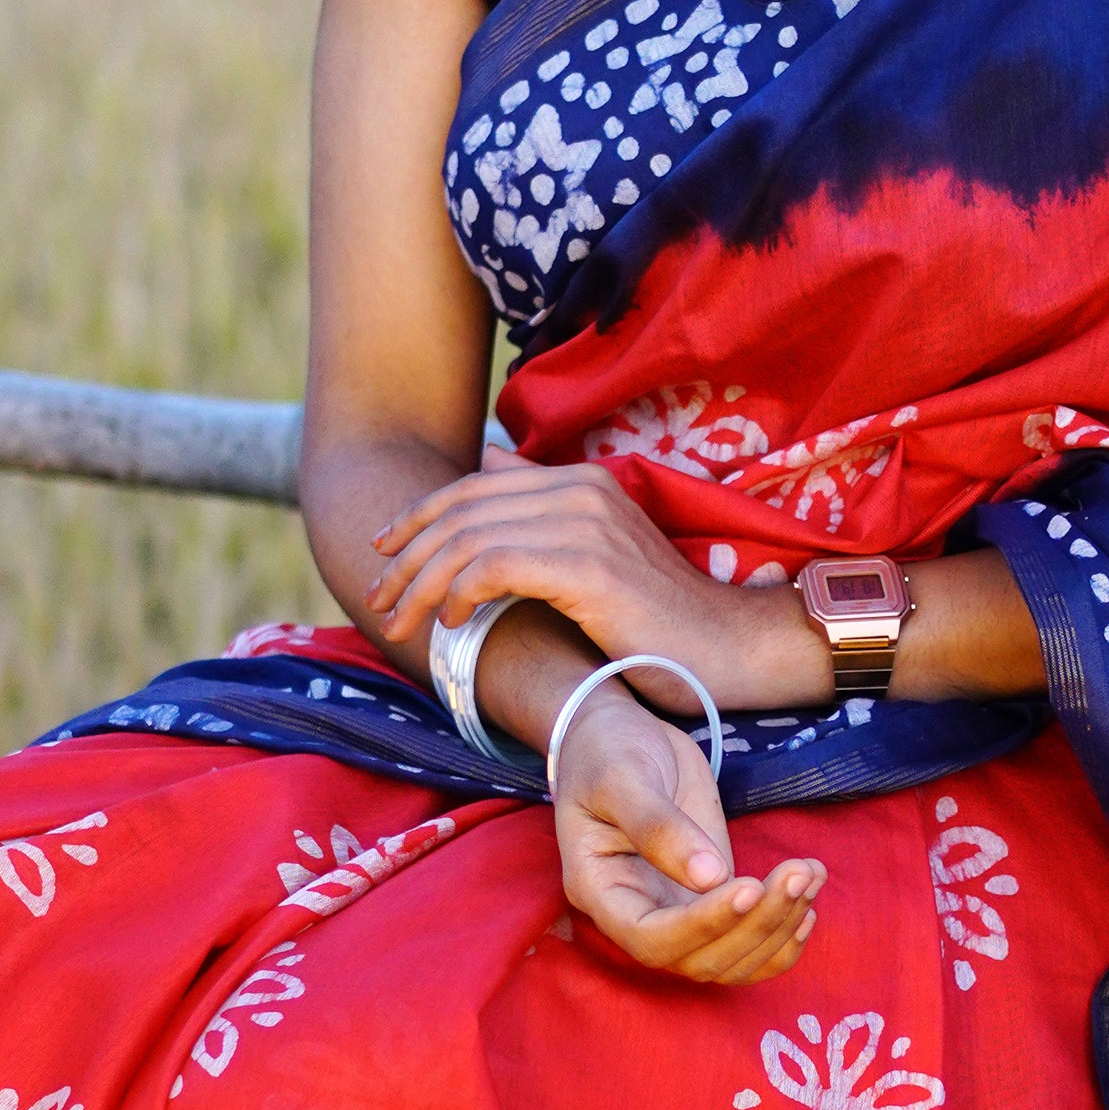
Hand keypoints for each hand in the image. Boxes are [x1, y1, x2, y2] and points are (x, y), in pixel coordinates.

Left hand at [369, 460, 726, 676]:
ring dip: (421, 583)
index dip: (418, 516)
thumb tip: (491, 462)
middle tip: (378, 599)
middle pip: (462, 509)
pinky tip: (452, 622)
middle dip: (406, 555)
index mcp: (581, 481)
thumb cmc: (662, 617)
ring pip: (470, 540)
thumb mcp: (599, 552)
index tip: (383, 552)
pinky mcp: (589, 568)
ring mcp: (586, 525)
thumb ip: (546, 508)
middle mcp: (581, 490)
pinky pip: (495, 567)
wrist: (730, 647)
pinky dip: (460, 593)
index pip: (474, 485)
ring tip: (400, 622)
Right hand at [552, 686, 821, 986]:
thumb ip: (659, 826)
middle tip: (797, 871)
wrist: (621, 737)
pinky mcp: (711, 901)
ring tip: (810, 873)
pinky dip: (784, 936)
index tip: (749, 886)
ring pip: (731, 960)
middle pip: (699, 960)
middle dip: (756, 925)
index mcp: (600, 891)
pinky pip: (747, 944)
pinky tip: (809, 902)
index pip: (651, 939)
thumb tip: (710, 876)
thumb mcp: (622, 776)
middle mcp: (637, 916)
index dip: (703, 926)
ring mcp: (677, 914)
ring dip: (779, 928)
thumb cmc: (608, 751)